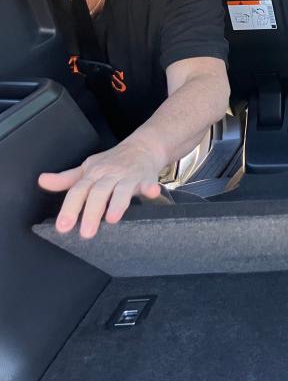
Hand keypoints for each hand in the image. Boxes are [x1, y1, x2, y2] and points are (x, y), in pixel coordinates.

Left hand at [37, 138, 168, 238]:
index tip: (63, 227)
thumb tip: (42, 181)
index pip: (78, 191)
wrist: (143, 146)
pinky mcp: (147, 178)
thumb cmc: (113, 161)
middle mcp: (110, 175)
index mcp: (93, 174)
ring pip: (122, 190)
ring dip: (118, 203)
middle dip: (92, 212)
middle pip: (99, 192)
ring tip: (112, 219)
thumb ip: (66, 179)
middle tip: (86, 233)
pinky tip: (152, 192)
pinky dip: (151, 188)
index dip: (70, 208)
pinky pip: (149, 184)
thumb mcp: (88, 168)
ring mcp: (129, 176)